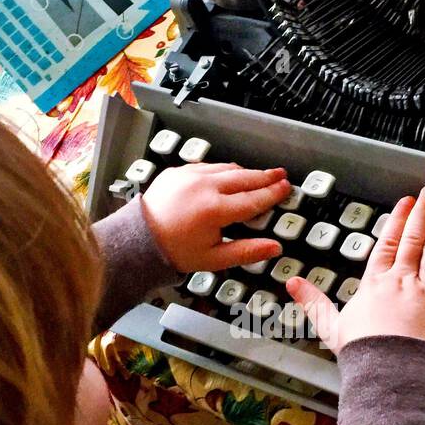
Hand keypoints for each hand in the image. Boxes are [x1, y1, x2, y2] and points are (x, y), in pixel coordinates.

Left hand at [141, 162, 290, 272]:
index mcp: (214, 210)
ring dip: (245, 172)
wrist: (140, 240)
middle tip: (280, 175)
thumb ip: (247, 252)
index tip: (285, 189)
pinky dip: (222, 171)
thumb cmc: (174, 251)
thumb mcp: (214, 258)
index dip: (273, 194)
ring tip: (259, 175)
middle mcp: (203, 187)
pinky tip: (229, 176)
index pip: (253, 199)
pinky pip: (208, 166)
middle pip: (244, 178)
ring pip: (227, 168)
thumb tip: (273, 248)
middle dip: (265, 176)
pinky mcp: (179, 171)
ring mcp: (190, 176)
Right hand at [284, 182, 424, 353]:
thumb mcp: (330, 326)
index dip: (398, 220)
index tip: (405, 204)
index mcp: (376, 283)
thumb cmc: (364, 353)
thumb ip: (313, 301)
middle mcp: (403, 281)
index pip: (389, 243)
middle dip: (424, 213)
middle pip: (414, 239)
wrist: (389, 371)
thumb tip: (293, 284)